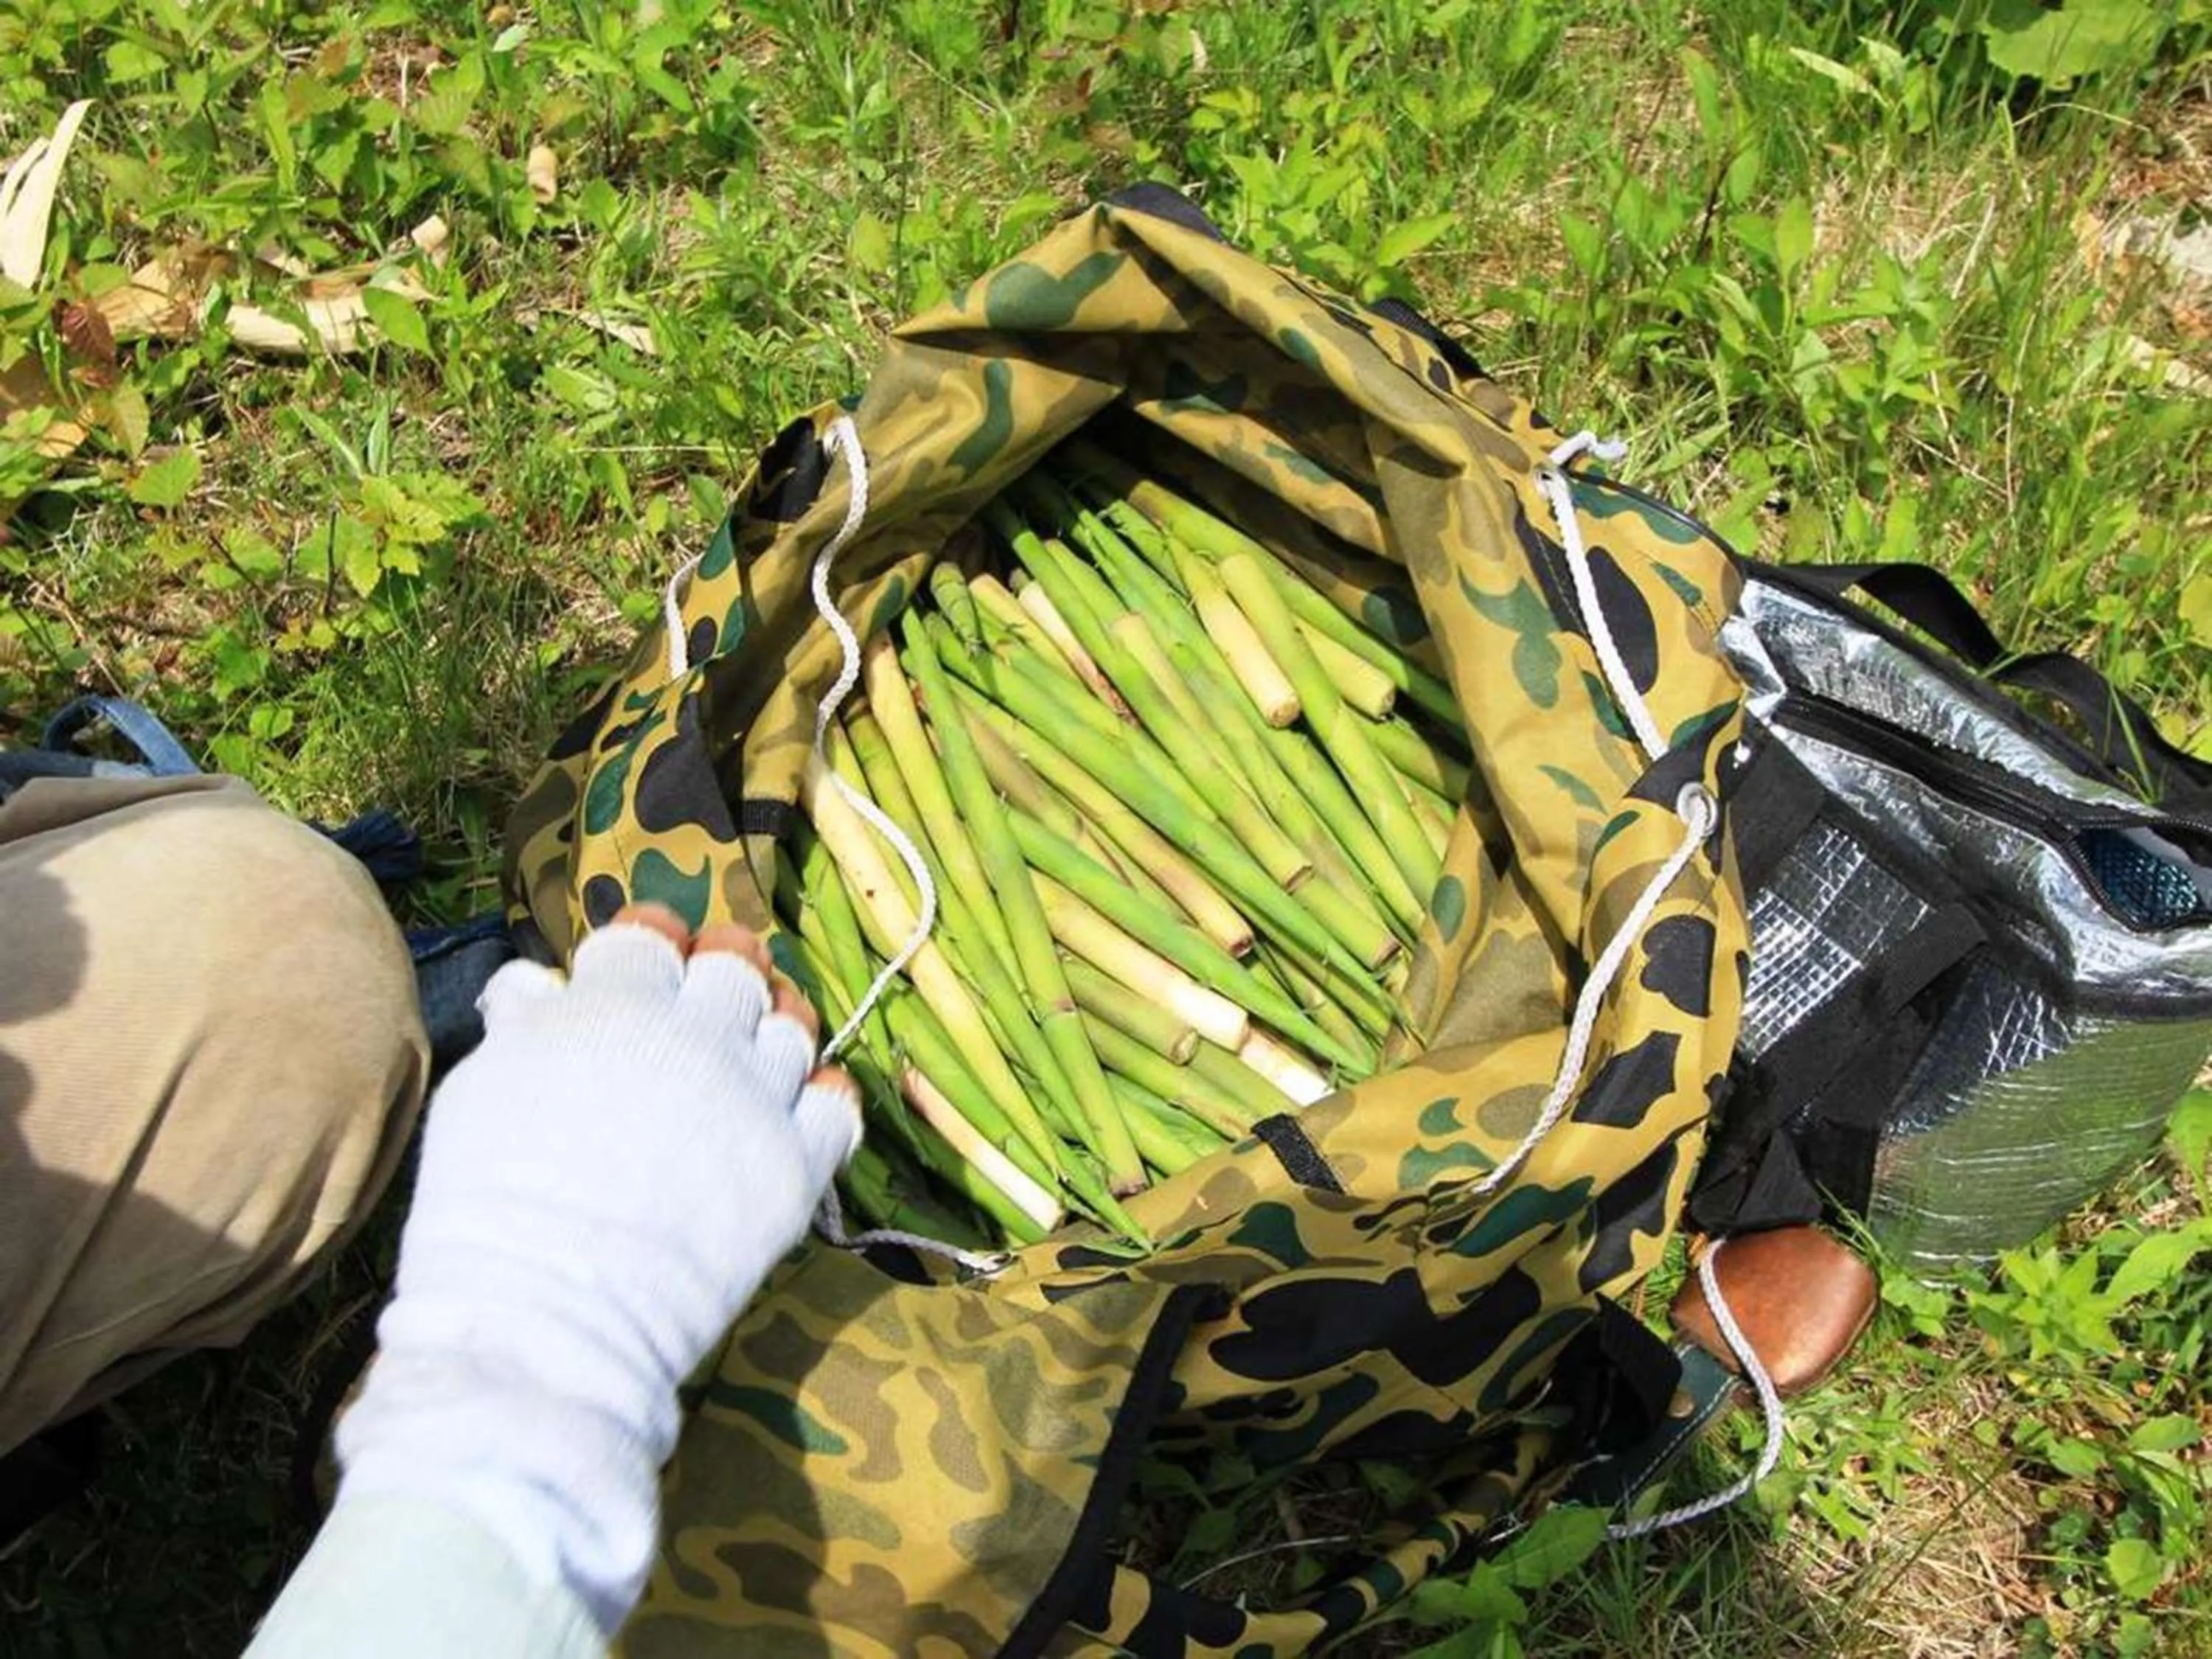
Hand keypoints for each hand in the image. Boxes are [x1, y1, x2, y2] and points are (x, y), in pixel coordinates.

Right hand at [332, 905, 858, 1632]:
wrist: (545, 1316)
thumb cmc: (489, 1205)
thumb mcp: (480, 1091)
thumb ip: (523, 1025)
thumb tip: (538, 984)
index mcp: (617, 1003)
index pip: (651, 939)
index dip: (647, 948)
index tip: (640, 971)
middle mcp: (699, 1035)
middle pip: (732, 973)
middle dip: (716, 980)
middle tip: (700, 1015)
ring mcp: (757, 1099)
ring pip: (791, 1029)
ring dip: (769, 1034)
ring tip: (743, 1064)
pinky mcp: (796, 1167)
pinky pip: (837, 1105)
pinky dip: (819, 1099)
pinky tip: (790, 1113)